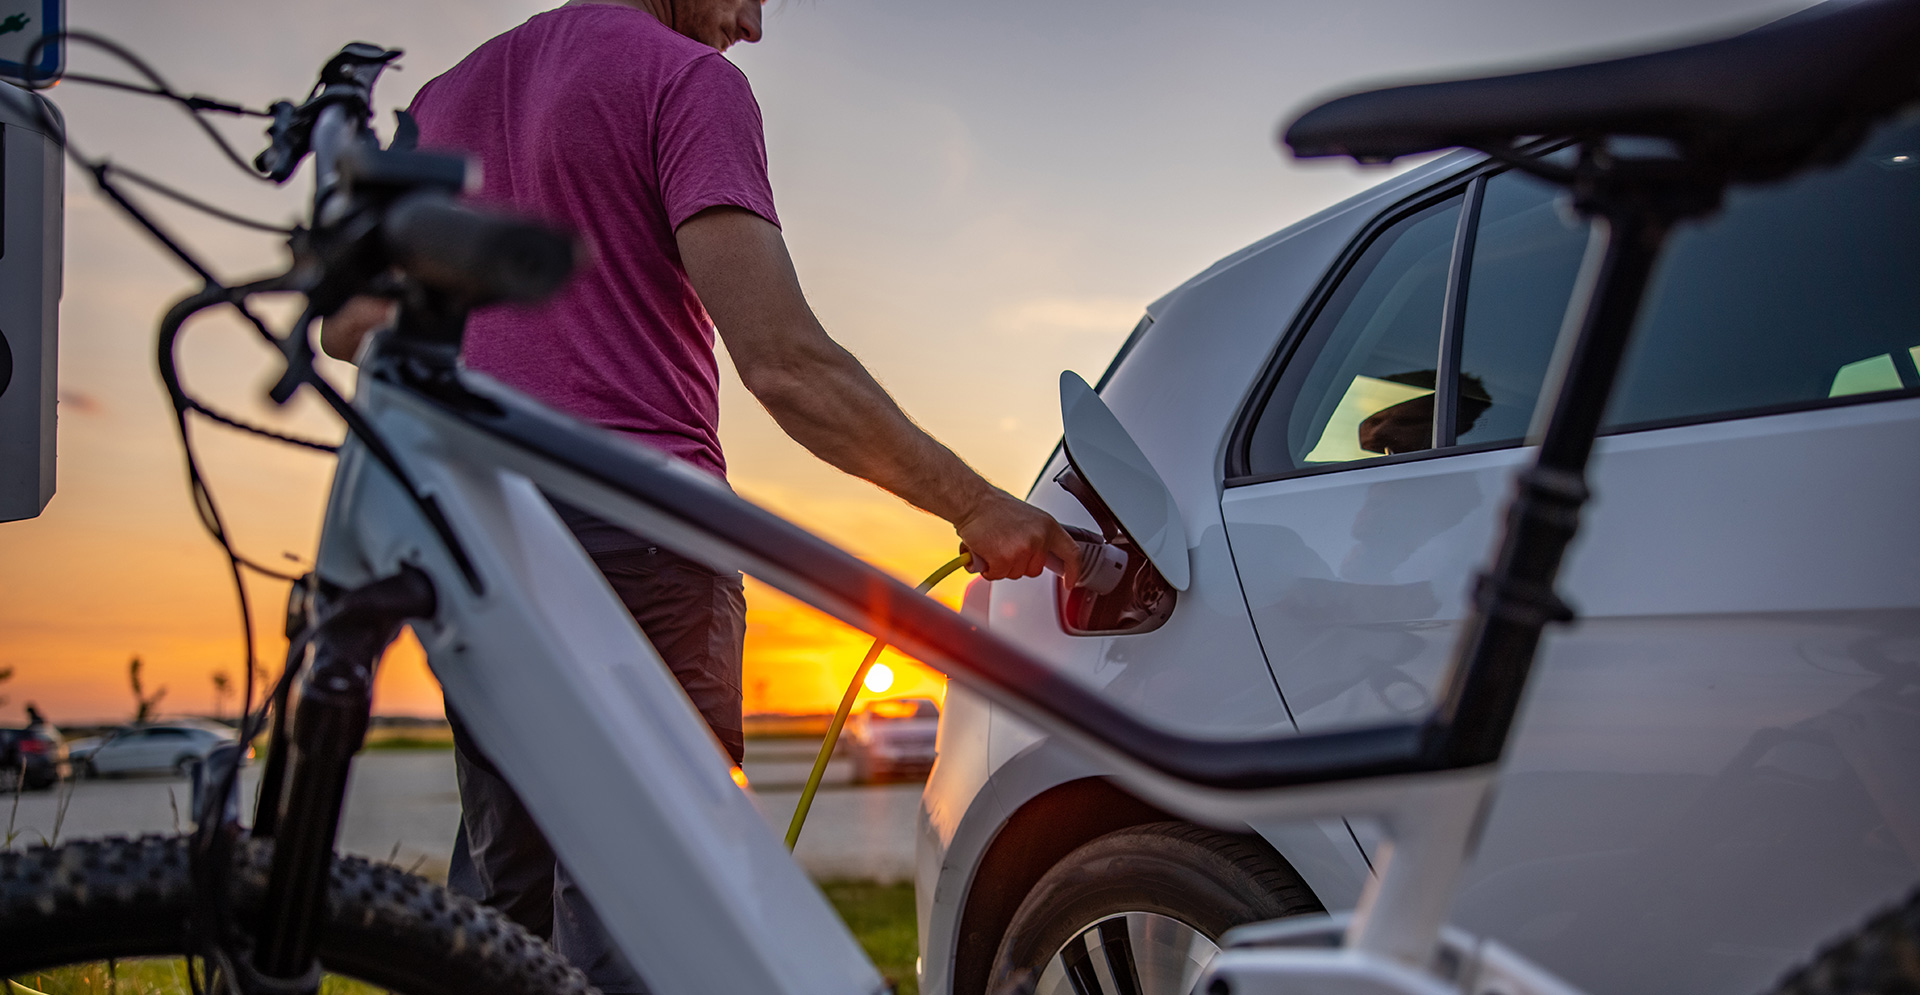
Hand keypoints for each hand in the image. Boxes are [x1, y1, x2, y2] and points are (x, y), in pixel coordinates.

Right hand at [954, 490, 1081, 583]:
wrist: (972, 501)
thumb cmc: (994, 507)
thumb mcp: (1028, 518)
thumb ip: (1039, 536)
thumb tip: (1042, 555)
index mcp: (1048, 526)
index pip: (1072, 553)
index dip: (1074, 571)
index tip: (1070, 581)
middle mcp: (1038, 538)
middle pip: (1035, 570)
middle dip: (1019, 565)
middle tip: (1006, 547)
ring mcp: (1022, 549)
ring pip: (1015, 574)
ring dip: (1002, 566)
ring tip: (994, 544)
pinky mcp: (1003, 559)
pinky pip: (997, 575)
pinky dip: (988, 568)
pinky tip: (985, 551)